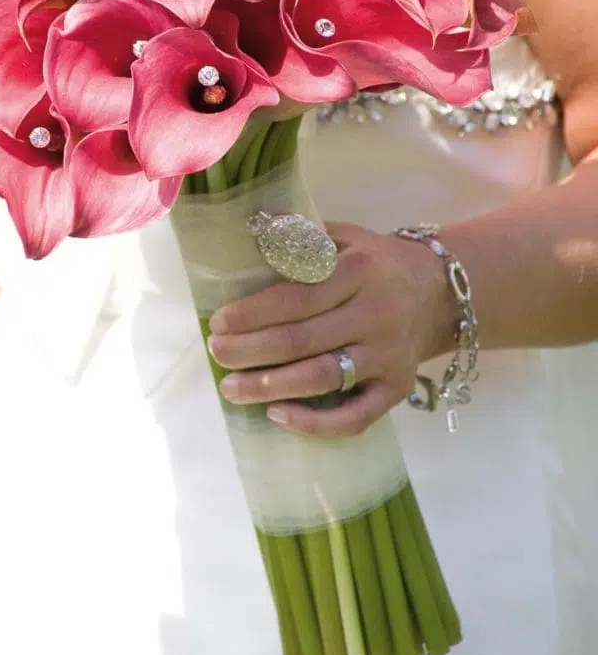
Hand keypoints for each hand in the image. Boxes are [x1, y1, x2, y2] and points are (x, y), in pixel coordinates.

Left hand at [207, 221, 456, 437]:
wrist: (439, 290)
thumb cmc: (373, 262)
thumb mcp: (342, 236)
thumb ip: (300, 237)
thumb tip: (249, 231)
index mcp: (359, 270)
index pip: (297, 297)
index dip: (253, 314)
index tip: (219, 323)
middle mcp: (377, 314)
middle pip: (302, 340)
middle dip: (249, 351)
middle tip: (216, 354)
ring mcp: (389, 354)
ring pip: (323, 378)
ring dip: (270, 387)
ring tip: (231, 388)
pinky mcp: (397, 387)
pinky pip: (356, 416)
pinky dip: (315, 423)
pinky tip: (278, 414)